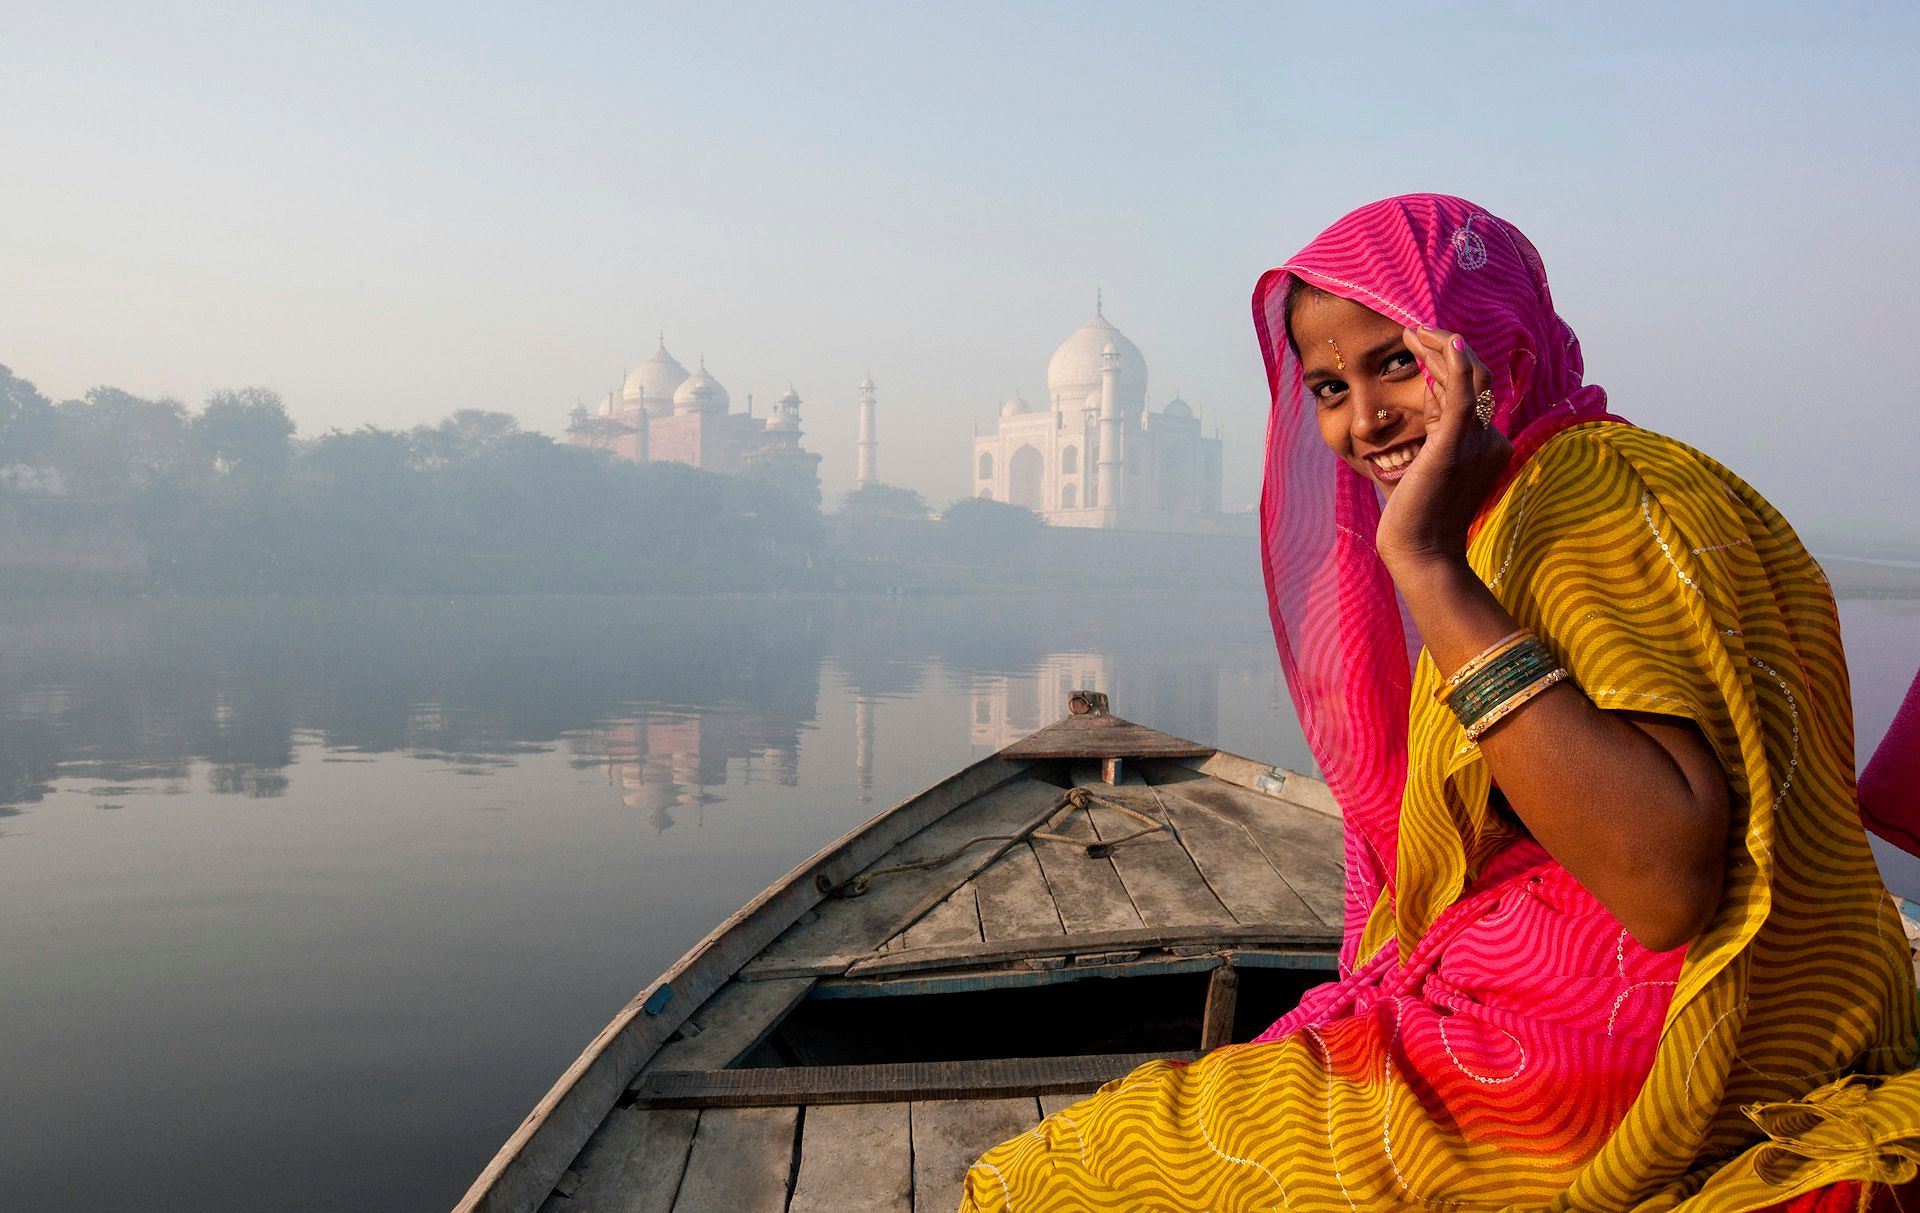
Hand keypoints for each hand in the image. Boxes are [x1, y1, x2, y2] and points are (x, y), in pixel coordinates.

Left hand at [1374, 326, 1512, 574]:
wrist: (1420, 553)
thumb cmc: (1417, 517)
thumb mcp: (1427, 464)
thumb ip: (1433, 433)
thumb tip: (1425, 400)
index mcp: (1485, 443)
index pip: (1470, 390)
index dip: (1446, 361)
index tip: (1419, 342)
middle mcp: (1489, 439)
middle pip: (1475, 377)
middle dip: (1443, 347)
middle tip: (1413, 329)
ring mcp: (1477, 442)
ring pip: (1470, 378)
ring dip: (1441, 348)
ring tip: (1413, 331)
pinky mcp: (1455, 445)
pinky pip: (1463, 396)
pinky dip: (1456, 364)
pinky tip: (1444, 340)